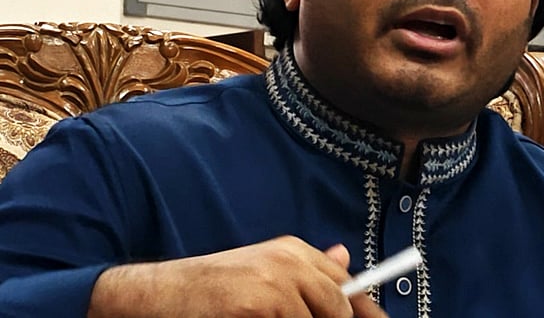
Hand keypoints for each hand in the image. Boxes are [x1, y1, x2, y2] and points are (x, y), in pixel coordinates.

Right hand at [88, 235, 387, 317]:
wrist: (159, 293)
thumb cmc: (212, 288)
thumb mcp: (262, 271)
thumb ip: (304, 271)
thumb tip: (345, 259)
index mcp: (294, 251)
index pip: (347, 286)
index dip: (365, 313)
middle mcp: (291, 260)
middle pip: (339, 309)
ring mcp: (277, 281)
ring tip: (262, 317)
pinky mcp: (261, 303)